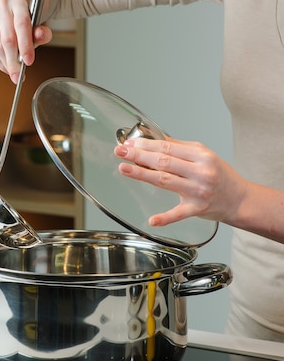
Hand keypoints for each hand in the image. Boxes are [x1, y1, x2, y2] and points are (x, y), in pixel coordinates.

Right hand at [0, 0, 51, 83]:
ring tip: (13, 72)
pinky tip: (5, 65)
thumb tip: (42, 35)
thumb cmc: (26, 19)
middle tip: (18, 76)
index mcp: (18, 1)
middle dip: (13, 61)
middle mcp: (1, 4)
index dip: (25, 46)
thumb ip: (42, 32)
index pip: (22, 25)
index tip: (28, 62)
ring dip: (5, 63)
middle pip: (7, 39)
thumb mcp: (39, 24)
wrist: (13, 8)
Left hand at [114, 137, 245, 226]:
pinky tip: (152, 220)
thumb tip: (155, 140)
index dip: (146, 145)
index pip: (168, 147)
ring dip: (143, 174)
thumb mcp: (204, 156)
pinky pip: (179, 213)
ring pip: (166, 180)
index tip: (129, 143)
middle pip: (164, 162)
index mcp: (201, 155)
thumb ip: (180, 148)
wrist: (239, 199)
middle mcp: (200, 171)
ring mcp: (199, 191)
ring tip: (124, 168)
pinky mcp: (198, 209)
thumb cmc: (220, 176)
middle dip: (139, 155)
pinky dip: (165, 218)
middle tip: (120, 151)